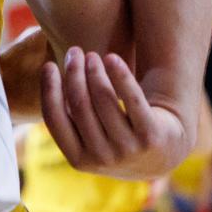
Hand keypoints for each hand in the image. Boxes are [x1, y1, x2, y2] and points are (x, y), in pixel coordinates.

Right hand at [40, 47, 189, 178]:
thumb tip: (48, 77)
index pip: (54, 119)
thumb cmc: (114, 138)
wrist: (163, 154)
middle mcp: (103, 158)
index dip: (49, 89)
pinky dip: (120, 75)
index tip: (48, 65)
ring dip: (95, 71)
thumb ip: (68, 119)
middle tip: (74, 52)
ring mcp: (129, 149)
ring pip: (104, 99)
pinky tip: (112, 58)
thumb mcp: (88, 140)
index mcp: (79, 160)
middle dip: (74, 73)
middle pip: (80, 104)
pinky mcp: (153, 136)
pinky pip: (132, 99)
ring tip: (93, 55)